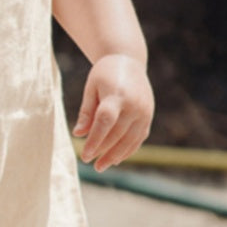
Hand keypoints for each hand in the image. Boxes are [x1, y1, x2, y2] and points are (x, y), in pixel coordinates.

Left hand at [73, 54, 153, 171]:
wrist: (129, 60)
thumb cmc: (104, 74)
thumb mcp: (91, 88)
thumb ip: (86, 112)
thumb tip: (77, 134)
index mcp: (116, 95)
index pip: (105, 121)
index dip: (95, 140)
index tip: (85, 155)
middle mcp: (134, 104)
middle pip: (118, 134)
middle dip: (102, 151)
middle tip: (89, 162)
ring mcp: (144, 111)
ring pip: (130, 140)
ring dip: (115, 155)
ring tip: (100, 166)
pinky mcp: (149, 116)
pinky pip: (139, 138)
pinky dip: (128, 150)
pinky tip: (115, 159)